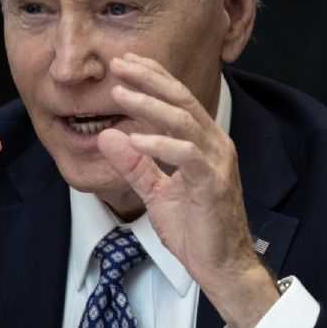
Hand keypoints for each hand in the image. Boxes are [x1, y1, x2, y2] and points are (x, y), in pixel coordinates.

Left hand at [97, 53, 277, 327]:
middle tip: (118, 64)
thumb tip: (106, 136)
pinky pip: (186, 154)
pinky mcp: (213, 183)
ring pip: (183, 120)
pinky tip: (135, 138)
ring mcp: (217, 161)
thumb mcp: (155, 192)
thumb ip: (133, 164)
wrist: (220, 265)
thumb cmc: (194, 228)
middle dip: (149, 78)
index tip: (124, 62)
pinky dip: (160, 144)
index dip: (152, 76)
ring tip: (120, 94)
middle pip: (181, 98)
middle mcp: (214, 143)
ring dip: (149, 104)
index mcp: (203, 141)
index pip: (177, 98)